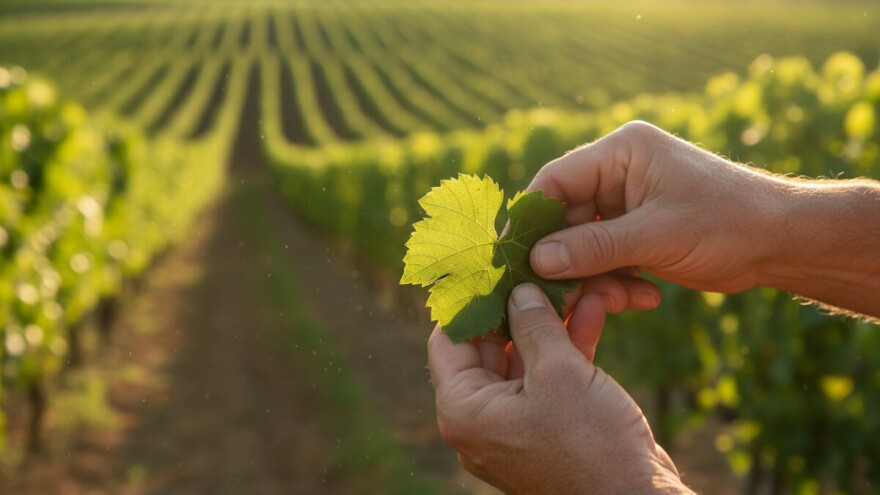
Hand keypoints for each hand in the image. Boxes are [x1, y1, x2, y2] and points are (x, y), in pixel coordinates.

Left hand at [428, 283, 691, 493]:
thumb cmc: (590, 443)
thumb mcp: (558, 372)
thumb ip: (533, 323)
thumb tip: (519, 290)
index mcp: (464, 411)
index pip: (448, 341)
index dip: (469, 300)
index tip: (490, 265)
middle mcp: (481, 420)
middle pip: (488, 347)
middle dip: (518, 306)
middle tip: (537, 267)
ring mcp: (515, 425)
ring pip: (524, 359)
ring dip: (550, 323)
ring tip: (575, 283)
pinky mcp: (548, 427)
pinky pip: (548, 379)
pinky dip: (567, 347)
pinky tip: (592, 310)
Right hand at [528, 120, 879, 317]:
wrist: (782, 242)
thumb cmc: (727, 223)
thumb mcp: (655, 236)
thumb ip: (592, 247)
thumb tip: (535, 261)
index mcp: (621, 152)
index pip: (554, 181)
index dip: (531, 221)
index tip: (513, 260)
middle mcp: (618, 172)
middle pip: (566, 218)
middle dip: (571, 262)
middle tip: (571, 299)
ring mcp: (627, 203)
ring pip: (584, 245)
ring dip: (597, 279)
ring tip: (622, 301)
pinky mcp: (637, 231)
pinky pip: (607, 258)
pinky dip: (617, 282)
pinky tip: (644, 298)